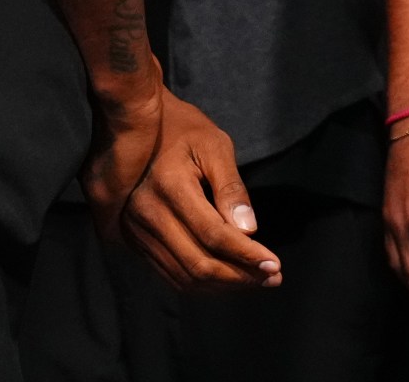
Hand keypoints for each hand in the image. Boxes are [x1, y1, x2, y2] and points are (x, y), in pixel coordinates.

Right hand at [88, 85, 281, 290]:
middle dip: (241, 277)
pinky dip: (201, 283)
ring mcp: (135, 227)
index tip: (275, 265)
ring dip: (223, 285)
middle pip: (199, 264)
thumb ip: (232, 189)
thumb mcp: (214, 145)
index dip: (248, 256)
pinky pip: (169, 273)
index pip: (214, 236)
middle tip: (272, 278)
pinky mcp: (133, 236)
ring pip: (184, 276)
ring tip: (254, 280)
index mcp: (170, 186)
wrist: (134, 122)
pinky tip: (225, 276)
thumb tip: (249, 231)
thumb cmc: (181, 129)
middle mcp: (147, 212)